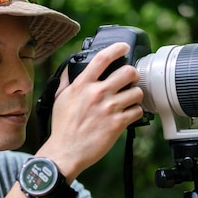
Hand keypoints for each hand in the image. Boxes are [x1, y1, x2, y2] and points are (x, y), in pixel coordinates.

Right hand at [39, 43, 143, 178]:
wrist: (66, 151)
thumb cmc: (62, 127)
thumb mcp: (60, 98)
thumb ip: (68, 81)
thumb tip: (72, 67)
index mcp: (83, 85)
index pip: (103, 58)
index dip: (117, 48)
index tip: (124, 46)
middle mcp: (97, 93)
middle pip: (128, 72)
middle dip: (133, 74)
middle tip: (131, 79)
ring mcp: (109, 108)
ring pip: (137, 92)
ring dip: (136, 94)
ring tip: (130, 99)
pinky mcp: (118, 124)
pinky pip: (137, 111)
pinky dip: (136, 111)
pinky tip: (129, 113)